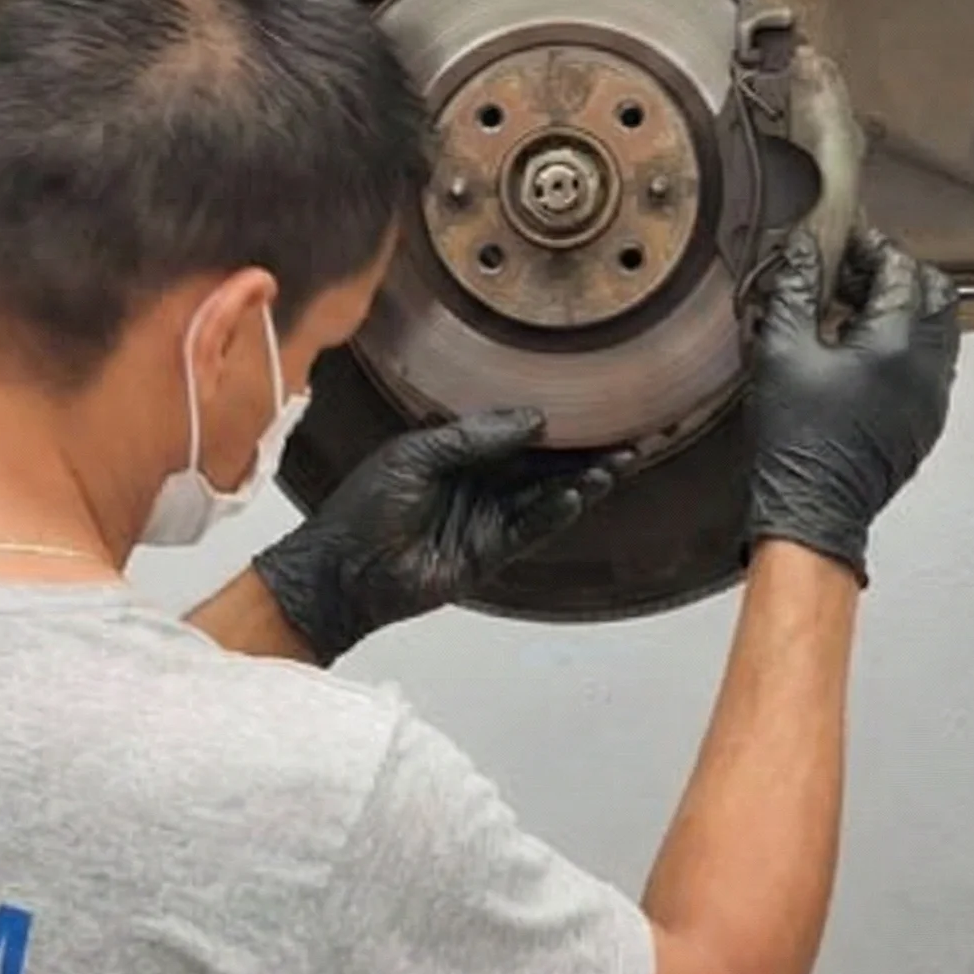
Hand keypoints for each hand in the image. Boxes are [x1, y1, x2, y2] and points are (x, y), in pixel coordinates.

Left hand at [252, 410, 628, 663]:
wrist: (343, 569)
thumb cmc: (363, 507)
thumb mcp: (414, 454)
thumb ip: (473, 436)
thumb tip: (532, 418)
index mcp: (454, 450)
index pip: (515, 431)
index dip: (553, 421)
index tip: (592, 404)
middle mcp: (476, 482)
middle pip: (541, 463)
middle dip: (584, 450)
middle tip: (629, 433)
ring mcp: (485, 518)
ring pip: (545, 495)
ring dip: (582, 479)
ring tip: (620, 462)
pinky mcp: (489, 553)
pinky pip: (531, 529)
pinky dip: (556, 513)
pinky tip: (581, 494)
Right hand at [747, 227, 961, 581]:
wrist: (814, 504)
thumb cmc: (796, 437)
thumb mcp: (780, 349)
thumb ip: (794, 288)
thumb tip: (802, 247)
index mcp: (896, 342)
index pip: (900, 267)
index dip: (870, 245)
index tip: (842, 238)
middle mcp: (928, 365)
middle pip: (935, 291)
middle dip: (895, 270)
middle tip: (851, 270)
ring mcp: (934, 394)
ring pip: (940, 326)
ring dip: (905, 305)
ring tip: (853, 307)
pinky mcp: (928, 417)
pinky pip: (933, 360)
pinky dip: (907, 340)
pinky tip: (862, 349)